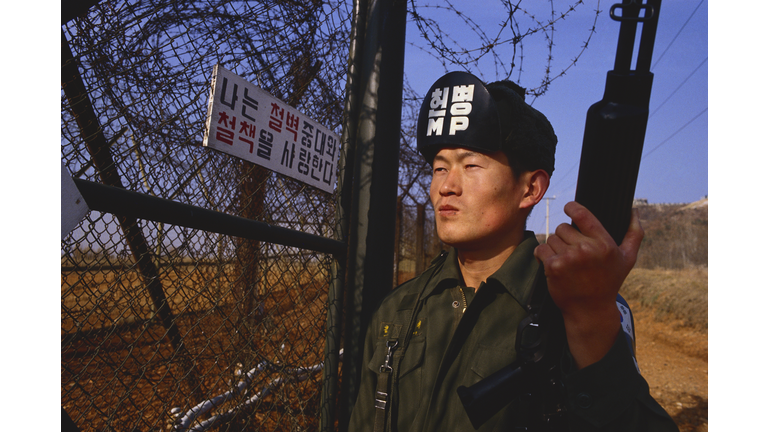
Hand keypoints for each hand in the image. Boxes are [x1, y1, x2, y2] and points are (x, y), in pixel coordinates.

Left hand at [533, 201, 643, 368]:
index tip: (568, 208)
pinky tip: (553, 264)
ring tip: (566, 261)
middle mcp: (586, 249)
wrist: (590, 310)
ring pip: (551, 238)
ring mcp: (569, 258)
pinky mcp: (554, 267)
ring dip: (555, 247)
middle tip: (573, 252)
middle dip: (565, 237)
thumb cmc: (609, 282)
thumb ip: (634, 234)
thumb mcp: (628, 259)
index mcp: (604, 243)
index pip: (582, 214)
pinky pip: (541, 250)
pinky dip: (543, 256)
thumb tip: (633, 211)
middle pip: (563, 227)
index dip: (572, 207)